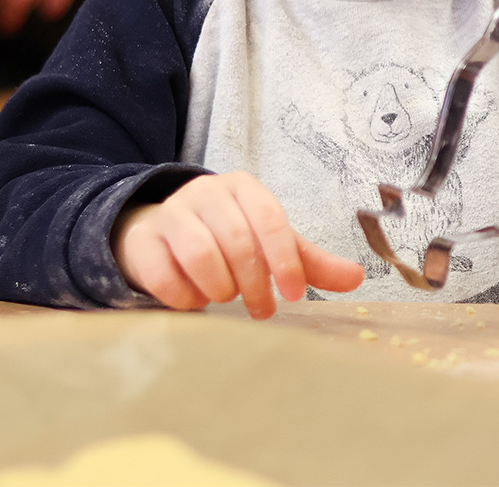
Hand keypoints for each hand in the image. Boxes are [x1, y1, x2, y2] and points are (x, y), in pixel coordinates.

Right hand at [112, 172, 363, 318]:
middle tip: (262, 310)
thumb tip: (357, 278)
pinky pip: (165, 274)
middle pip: (237, 241)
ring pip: (200, 255)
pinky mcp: (142, 240)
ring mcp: (170, 213)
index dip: (285, 260)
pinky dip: (185, 297)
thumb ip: (309, 262)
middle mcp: (206, 192)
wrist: (161, 236)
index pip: (270, 219)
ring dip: (219, 288)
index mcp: (244, 188)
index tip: (295, 295)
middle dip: (255, 284)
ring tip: (225, 297)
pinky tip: (194, 300)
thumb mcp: (270, 245)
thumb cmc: (226, 240)